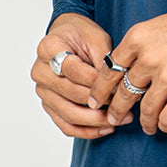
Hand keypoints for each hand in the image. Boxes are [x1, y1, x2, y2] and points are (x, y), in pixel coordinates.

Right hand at [32, 13, 118, 140]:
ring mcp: (43, 90)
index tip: (121, 87)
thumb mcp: (97, 38)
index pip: (75, 71)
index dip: (99, 82)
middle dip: (102, 102)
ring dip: (96, 121)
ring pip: (69, 115)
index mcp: (49, 48)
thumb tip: (116, 89)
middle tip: (126, 106)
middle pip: (73, 95)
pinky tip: (105, 128)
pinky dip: (86, 131)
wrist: (67, 37)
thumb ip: (104, 61)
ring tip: (119, 120)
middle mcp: (40, 71)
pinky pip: (66, 125)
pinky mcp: (49, 105)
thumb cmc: (82, 35)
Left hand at [87, 0, 166, 135]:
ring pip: (145, 109)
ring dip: (144, 122)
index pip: (109, 71)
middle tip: (113, 119)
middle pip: (123, 93)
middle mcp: (148, 57)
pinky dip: (164, 125)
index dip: (99, 90)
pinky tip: (164, 126)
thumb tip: (127, 73)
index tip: (95, 101)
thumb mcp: (158, 26)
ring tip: (146, 126)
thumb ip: (140, 47)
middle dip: (116, 110)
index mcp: (137, 38)